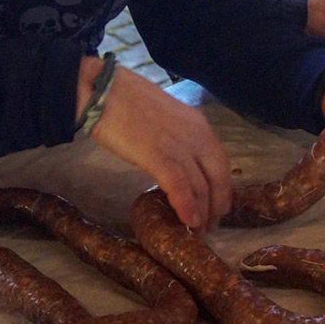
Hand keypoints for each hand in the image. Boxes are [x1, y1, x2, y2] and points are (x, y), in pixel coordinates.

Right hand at [83, 60, 231, 229]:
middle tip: (208, 226)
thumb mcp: (165, 121)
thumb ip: (177, 141)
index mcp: (199, 125)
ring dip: (203, 212)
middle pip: (219, 177)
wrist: (102, 91)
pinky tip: (189, 222)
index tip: (215, 207)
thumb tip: (178, 165)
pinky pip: (181, 185)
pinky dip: (187, 206)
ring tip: (198, 232)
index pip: (221, 163)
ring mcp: (180, 145)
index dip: (221, 189)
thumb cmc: (127, 103)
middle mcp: (198, 135)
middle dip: (217, 205)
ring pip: (203, 185)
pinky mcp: (159, 156)